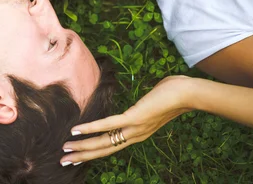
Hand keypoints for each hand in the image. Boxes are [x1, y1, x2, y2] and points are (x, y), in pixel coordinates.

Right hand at [60, 75, 194, 165]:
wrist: (189, 94)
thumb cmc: (173, 92)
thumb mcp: (153, 102)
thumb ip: (144, 104)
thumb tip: (142, 96)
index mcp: (138, 133)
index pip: (111, 146)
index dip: (93, 151)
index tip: (77, 155)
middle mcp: (135, 135)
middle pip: (103, 150)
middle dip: (82, 156)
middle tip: (63, 161)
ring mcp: (134, 128)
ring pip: (103, 142)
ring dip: (82, 146)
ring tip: (65, 149)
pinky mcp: (134, 118)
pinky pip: (108, 125)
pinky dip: (90, 128)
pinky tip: (76, 130)